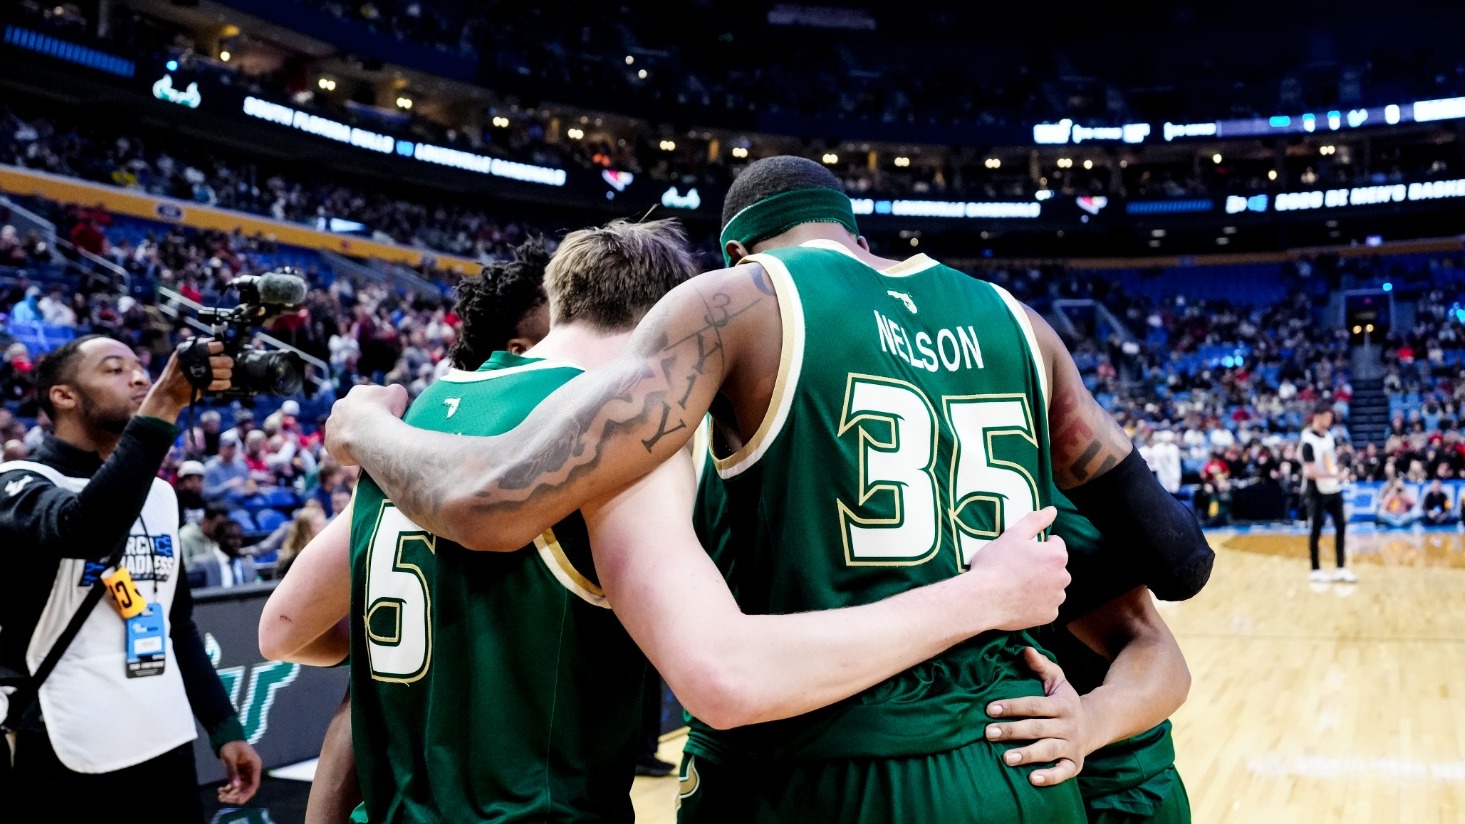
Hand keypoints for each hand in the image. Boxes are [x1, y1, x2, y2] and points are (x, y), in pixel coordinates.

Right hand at [139, 340, 232, 420]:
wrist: (166, 393)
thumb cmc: (174, 374)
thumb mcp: (180, 356)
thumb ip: (195, 349)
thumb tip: (213, 343)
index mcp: (191, 351)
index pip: (215, 345)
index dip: (222, 348)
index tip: (223, 351)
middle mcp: (196, 361)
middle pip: (224, 360)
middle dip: (228, 362)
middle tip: (228, 364)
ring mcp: (200, 374)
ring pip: (225, 372)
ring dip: (227, 374)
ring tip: (225, 374)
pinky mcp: (203, 386)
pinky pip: (222, 384)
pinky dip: (225, 383)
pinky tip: (224, 382)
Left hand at [216, 739, 262, 804]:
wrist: (226, 737)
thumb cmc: (231, 745)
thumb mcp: (231, 758)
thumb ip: (233, 772)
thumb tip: (234, 786)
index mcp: (255, 765)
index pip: (254, 783)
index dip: (247, 793)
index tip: (237, 800)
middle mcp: (252, 770)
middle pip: (247, 788)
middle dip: (236, 795)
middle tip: (224, 798)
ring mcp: (246, 772)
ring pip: (241, 788)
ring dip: (231, 793)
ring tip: (220, 795)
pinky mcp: (239, 773)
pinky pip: (236, 784)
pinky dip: (228, 789)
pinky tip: (220, 789)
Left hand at [324, 383, 408, 465]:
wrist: (370, 434)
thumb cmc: (386, 412)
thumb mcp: (398, 393)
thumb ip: (393, 391)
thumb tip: (393, 394)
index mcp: (357, 393)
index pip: (366, 400)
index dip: (377, 409)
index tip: (385, 418)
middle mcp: (339, 407)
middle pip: (351, 414)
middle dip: (361, 422)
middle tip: (375, 432)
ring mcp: (332, 426)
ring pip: (342, 431)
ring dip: (353, 437)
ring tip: (368, 446)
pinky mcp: (330, 444)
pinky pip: (339, 449)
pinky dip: (349, 452)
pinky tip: (362, 455)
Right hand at [962, 507, 1068, 631]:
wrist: (982, 599)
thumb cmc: (996, 564)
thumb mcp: (1013, 535)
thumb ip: (1036, 520)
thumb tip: (1052, 510)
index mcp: (1057, 556)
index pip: (1055, 544)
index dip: (1037, 546)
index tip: (1020, 553)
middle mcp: (1063, 578)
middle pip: (1055, 567)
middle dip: (1042, 566)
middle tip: (1017, 569)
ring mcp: (1056, 599)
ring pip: (1052, 587)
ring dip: (1041, 585)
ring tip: (1016, 585)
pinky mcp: (1049, 616)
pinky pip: (1046, 606)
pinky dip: (1037, 603)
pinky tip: (1019, 600)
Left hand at [984, 647, 1090, 786]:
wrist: (1094, 725)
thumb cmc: (1065, 701)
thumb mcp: (1058, 681)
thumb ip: (1041, 665)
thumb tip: (1025, 649)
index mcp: (1061, 705)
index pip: (1034, 705)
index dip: (1013, 706)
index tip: (989, 709)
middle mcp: (1068, 726)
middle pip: (1038, 729)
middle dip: (1013, 731)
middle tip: (988, 734)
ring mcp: (1072, 746)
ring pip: (1049, 751)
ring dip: (1028, 755)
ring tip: (1006, 758)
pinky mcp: (1075, 765)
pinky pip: (1064, 772)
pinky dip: (1051, 777)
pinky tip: (1033, 779)